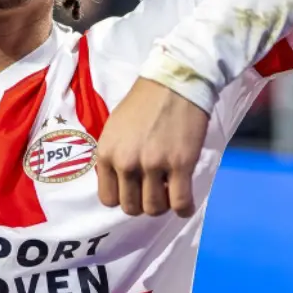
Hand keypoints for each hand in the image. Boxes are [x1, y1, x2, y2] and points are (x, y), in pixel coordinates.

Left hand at [96, 78, 208, 217]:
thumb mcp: (114, 129)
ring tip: (170, 193)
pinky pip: (180, 203)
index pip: (108, 199)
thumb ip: (113, 156)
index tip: (134, 191)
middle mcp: (126, 163)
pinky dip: (184, 209)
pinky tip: (186, 204)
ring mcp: (153, 165)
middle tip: (155, 192)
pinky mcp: (180, 164)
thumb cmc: (144, 102)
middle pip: (131, 207)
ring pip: (154, 209)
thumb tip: (117, 183)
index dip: (122, 198)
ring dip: (163, 206)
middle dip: (143, 204)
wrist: (175, 84)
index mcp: (107, 153)